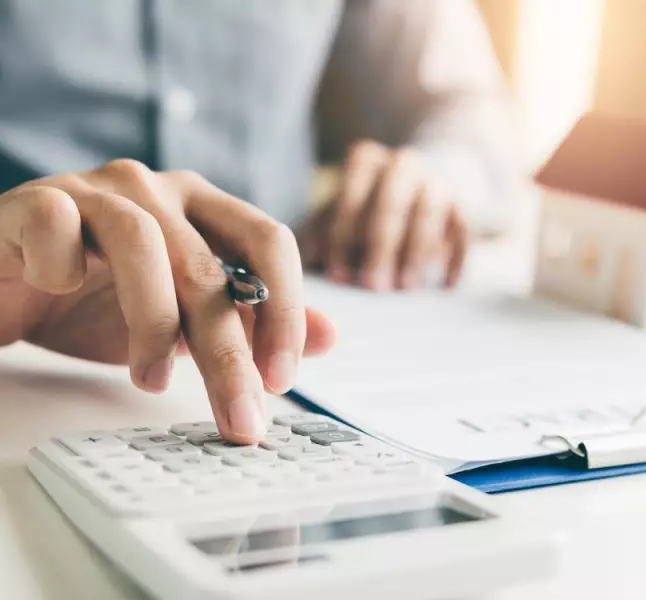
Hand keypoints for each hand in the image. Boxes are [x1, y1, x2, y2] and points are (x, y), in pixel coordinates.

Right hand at [0, 160, 334, 442]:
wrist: (9, 286)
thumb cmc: (99, 299)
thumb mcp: (187, 319)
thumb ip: (253, 321)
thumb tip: (330, 336)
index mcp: (204, 208)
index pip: (269, 242)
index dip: (284, 309)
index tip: (281, 380)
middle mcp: (157, 189)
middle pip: (209, 265)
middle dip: (228, 352)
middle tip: (237, 417)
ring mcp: (95, 189)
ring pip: (143, 245)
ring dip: (152, 324)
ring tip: (151, 380)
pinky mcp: (34, 201)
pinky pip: (57, 225)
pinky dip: (63, 268)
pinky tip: (60, 293)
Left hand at [299, 140, 468, 290]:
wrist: (416, 184)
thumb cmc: (365, 208)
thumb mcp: (338, 214)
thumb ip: (317, 235)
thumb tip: (299, 265)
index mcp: (366, 162)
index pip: (351, 196)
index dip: (343, 238)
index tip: (338, 276)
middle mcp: (403, 164)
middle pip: (391, 203)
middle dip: (381, 247)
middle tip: (373, 286)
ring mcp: (436, 182)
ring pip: (429, 213)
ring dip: (417, 252)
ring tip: (406, 287)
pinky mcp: (461, 205)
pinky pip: (463, 230)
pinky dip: (456, 257)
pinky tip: (446, 285)